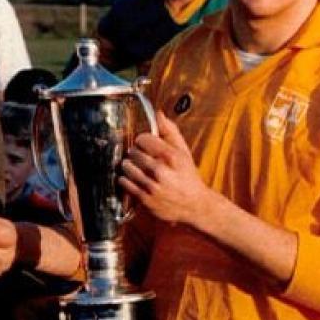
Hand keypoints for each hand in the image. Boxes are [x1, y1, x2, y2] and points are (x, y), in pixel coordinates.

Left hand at [119, 111, 214, 229]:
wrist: (195, 205)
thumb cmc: (188, 177)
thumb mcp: (184, 152)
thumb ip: (170, 132)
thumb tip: (158, 114)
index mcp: (171, 156)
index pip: (143, 138)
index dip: (143, 140)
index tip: (145, 144)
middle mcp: (161, 171)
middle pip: (133, 152)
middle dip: (136, 153)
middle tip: (142, 157)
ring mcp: (152, 186)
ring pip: (126, 167)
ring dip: (129, 166)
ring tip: (137, 167)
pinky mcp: (145, 199)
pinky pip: (124, 183)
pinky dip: (126, 179)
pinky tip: (134, 178)